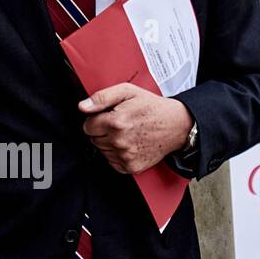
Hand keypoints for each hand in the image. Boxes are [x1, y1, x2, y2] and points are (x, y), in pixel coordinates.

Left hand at [79, 83, 193, 174]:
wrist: (177, 125)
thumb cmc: (152, 107)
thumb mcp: (127, 91)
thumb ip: (101, 97)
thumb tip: (83, 106)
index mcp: (116, 122)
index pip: (87, 127)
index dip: (95, 120)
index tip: (106, 117)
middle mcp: (120, 141)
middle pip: (93, 139)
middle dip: (101, 131)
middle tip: (118, 124)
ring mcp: (126, 156)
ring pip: (101, 151)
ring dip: (108, 143)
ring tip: (125, 133)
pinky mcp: (132, 167)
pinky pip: (111, 162)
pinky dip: (116, 155)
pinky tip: (128, 144)